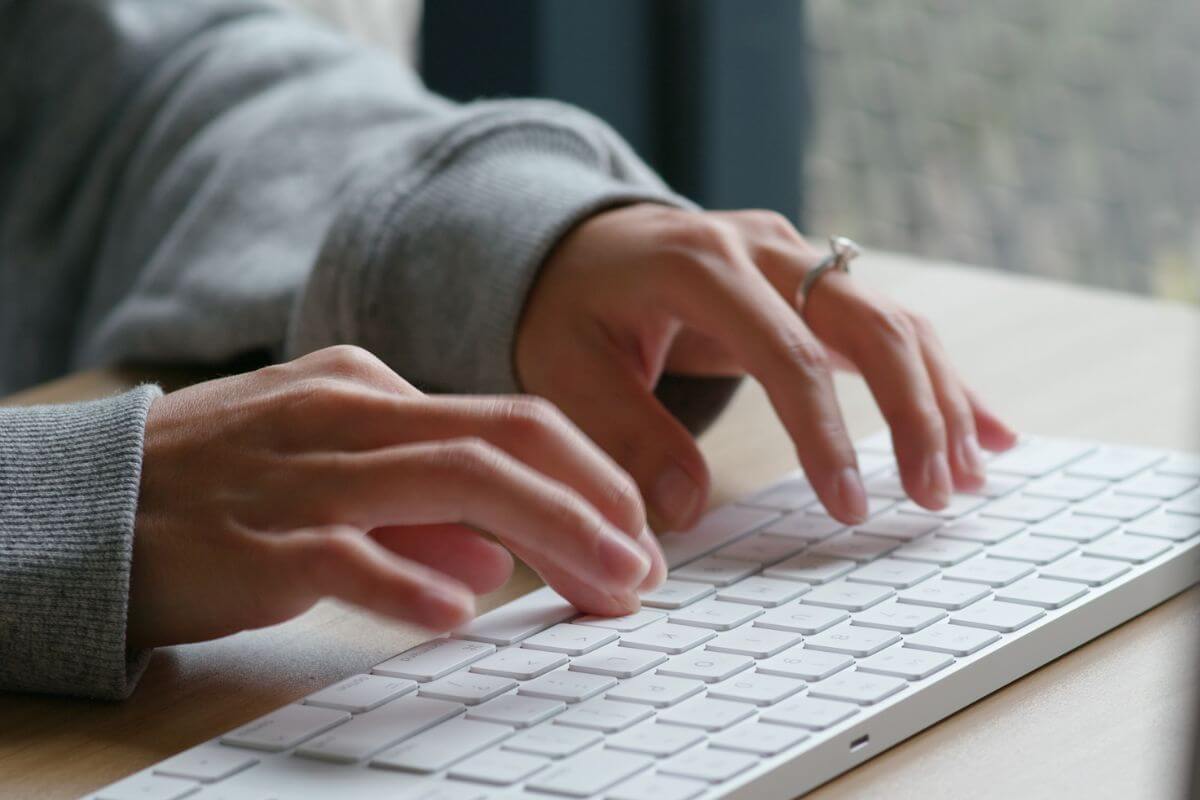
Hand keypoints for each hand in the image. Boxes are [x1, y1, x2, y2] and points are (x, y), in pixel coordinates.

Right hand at [128, 346, 664, 648]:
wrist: (84, 505)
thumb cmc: (222, 490)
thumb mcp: (330, 472)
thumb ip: (413, 503)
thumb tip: (492, 553)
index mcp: (368, 388)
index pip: (508, 419)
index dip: (589, 478)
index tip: (634, 538)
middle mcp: (344, 414)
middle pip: (500, 441)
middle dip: (592, 504)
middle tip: (645, 570)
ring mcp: (298, 472)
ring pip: (446, 481)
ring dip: (546, 537)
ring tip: (606, 588)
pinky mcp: (250, 539)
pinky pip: (342, 553)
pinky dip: (406, 577)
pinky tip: (458, 610)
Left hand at [517, 204, 1016, 529]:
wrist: (581, 244)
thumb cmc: (570, 306)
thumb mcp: (564, 366)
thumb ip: (622, 431)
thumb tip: (683, 510)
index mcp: (697, 263)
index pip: (783, 350)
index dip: (822, 433)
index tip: (848, 508)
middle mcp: (763, 246)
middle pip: (868, 321)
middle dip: (914, 412)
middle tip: (936, 496)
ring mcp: (797, 257)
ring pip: (895, 320)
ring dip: (940, 399)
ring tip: (966, 480)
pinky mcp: (815, 280)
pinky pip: (891, 324)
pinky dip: (939, 378)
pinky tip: (988, 428)